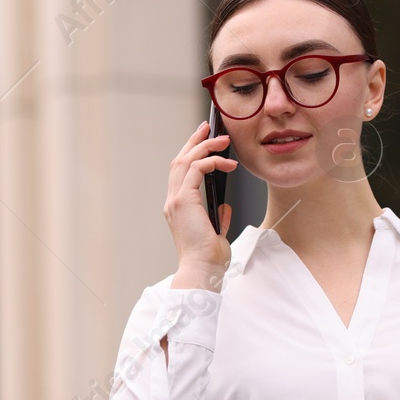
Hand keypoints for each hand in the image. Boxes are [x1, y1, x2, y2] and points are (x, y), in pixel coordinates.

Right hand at [165, 120, 235, 285]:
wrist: (202, 271)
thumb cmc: (208, 259)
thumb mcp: (217, 234)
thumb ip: (218, 218)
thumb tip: (224, 207)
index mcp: (178, 208)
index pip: (181, 173)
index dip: (191, 153)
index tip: (204, 140)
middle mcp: (173, 202)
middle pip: (179, 161)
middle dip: (194, 141)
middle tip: (208, 127)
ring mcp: (176, 201)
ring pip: (185, 161)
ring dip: (204, 147)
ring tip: (222, 140)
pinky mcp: (184, 201)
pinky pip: (196, 171)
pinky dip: (211, 162)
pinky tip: (226, 163)